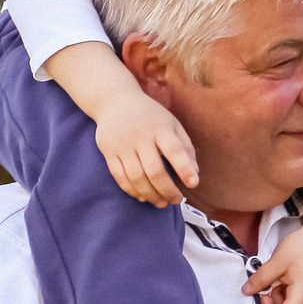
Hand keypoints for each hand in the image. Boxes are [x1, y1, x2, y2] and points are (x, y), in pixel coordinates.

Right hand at [93, 86, 201, 205]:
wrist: (115, 101)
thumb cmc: (151, 116)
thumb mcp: (172, 124)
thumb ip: (185, 148)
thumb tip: (195, 173)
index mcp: (160, 127)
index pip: (174, 149)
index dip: (184, 168)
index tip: (193, 183)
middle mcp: (140, 136)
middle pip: (154, 170)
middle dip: (167, 190)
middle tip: (176, 200)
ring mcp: (122, 144)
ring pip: (136, 177)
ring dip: (150, 194)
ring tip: (161, 202)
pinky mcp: (108, 151)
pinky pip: (119, 177)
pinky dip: (132, 190)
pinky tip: (143, 196)